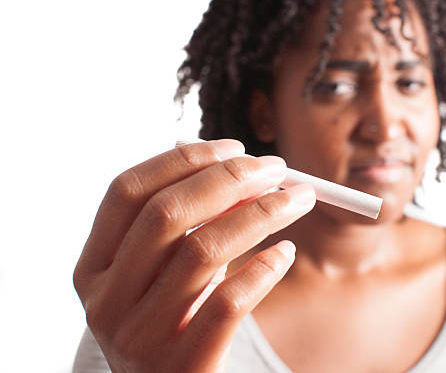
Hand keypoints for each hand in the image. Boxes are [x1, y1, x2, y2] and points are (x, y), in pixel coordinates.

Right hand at [73, 140, 314, 371]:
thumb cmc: (172, 320)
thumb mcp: (164, 271)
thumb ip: (189, 223)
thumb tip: (239, 167)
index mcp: (93, 267)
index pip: (128, 191)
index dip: (183, 161)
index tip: (234, 147)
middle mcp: (106, 299)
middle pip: (166, 213)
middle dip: (229, 179)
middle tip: (276, 168)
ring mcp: (139, 337)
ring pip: (203, 250)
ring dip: (261, 213)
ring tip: (298, 199)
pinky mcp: (181, 366)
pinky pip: (229, 303)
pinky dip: (264, 269)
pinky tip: (286, 252)